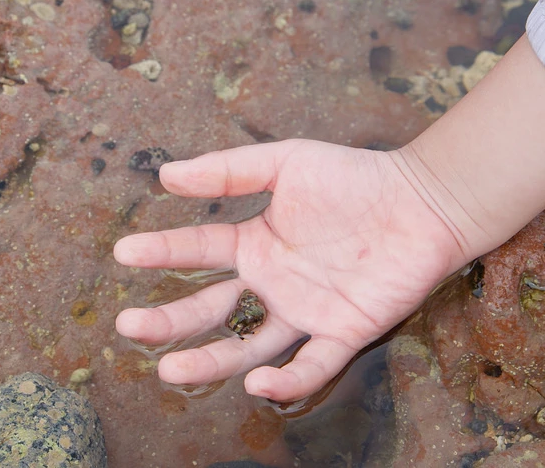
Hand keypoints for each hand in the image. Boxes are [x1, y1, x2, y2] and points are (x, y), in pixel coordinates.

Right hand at [114, 139, 462, 400]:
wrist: (421, 201)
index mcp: (256, 244)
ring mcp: (306, 311)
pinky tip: (257, 380)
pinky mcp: (344, 332)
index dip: (162, 252)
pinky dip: (286, 378)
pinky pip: (311, 364)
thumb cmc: (354, 178)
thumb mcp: (286, 163)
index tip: (123, 251)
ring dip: (212, 361)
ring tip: (170, 369)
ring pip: (250, 346)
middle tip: (129, 325)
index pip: (200, 251)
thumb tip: (165, 175)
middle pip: (213, 310)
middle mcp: (273, 283)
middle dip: (170, 320)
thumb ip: (230, 170)